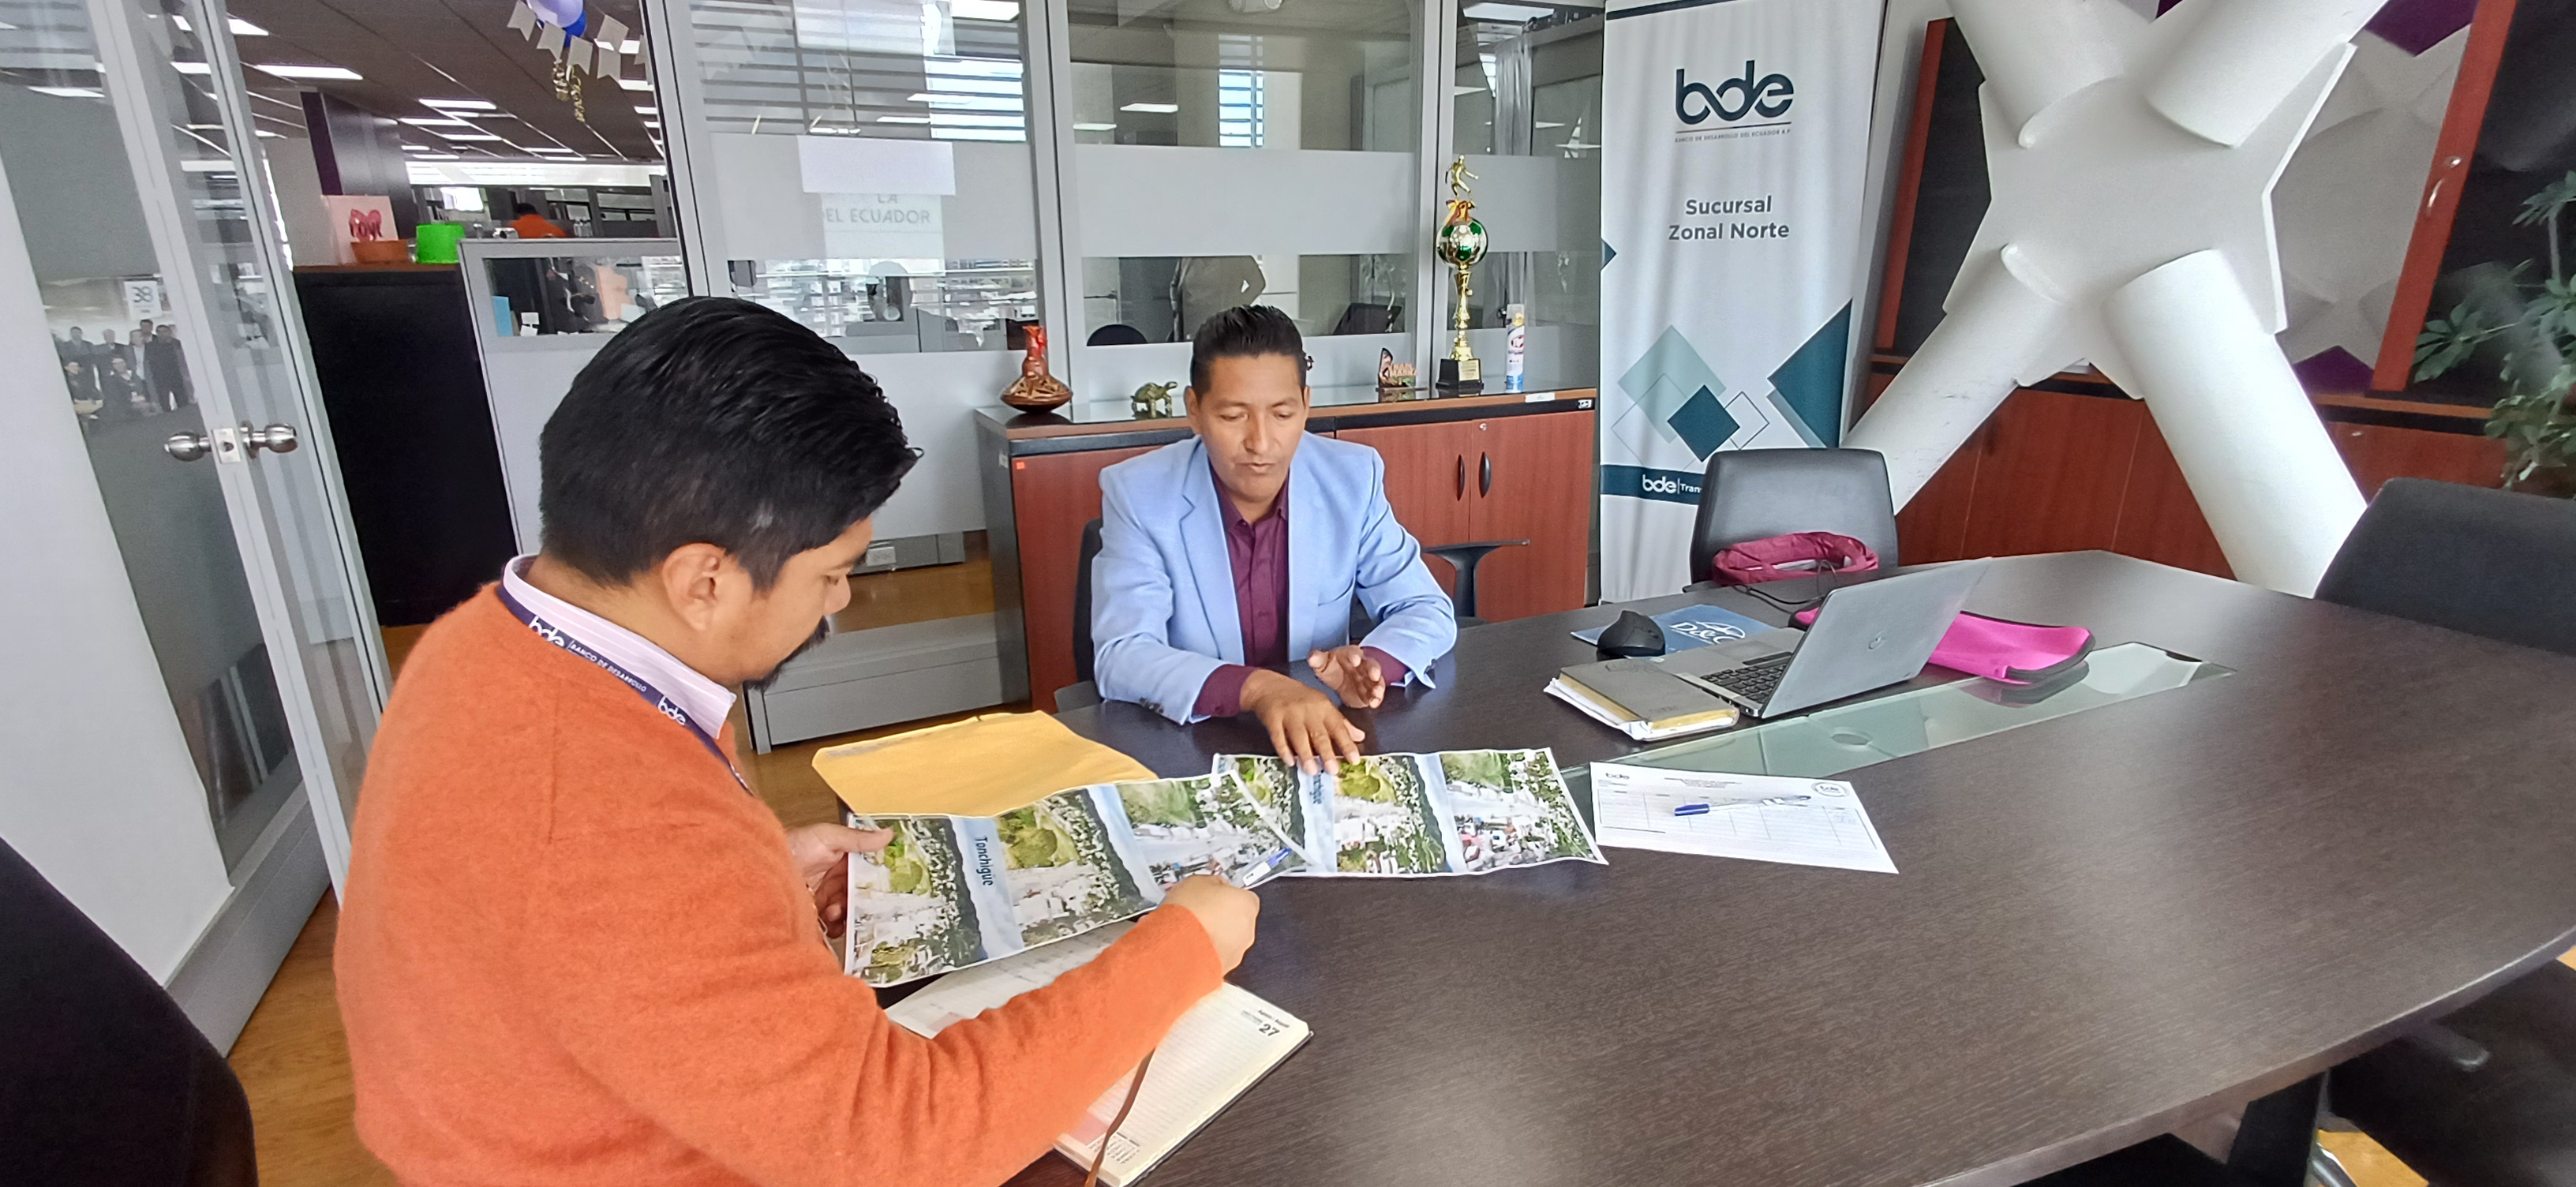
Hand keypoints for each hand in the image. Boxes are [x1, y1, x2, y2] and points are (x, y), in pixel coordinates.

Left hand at [785, 823, 890, 937]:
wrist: (762, 869)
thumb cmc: (791, 847)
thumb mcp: (827, 836)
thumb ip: (858, 839)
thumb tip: (887, 835)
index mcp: (841, 859)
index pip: (868, 871)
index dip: (879, 878)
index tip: (890, 884)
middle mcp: (835, 880)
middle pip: (861, 895)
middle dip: (866, 901)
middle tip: (868, 903)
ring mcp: (825, 898)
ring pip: (850, 911)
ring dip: (849, 913)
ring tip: (837, 909)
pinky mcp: (815, 915)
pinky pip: (834, 925)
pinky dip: (836, 925)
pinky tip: (830, 918)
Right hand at [1159, 875, 1258, 973]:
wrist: (1177, 948)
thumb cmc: (1189, 916)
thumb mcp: (1197, 881)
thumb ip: (1212, 883)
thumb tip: (1212, 885)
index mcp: (1247, 903)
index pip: (1242, 896)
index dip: (1225, 895)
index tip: (1212, 895)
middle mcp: (1247, 929)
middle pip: (1236, 919)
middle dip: (1220, 916)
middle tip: (1199, 912)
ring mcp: (1237, 951)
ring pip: (1227, 940)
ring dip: (1212, 935)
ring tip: (1190, 930)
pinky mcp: (1224, 967)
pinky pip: (1216, 955)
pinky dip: (1205, 951)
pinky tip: (1188, 945)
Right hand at [1241, 669, 1364, 774]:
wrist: (1270, 686)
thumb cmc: (1300, 699)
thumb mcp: (1323, 705)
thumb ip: (1341, 722)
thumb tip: (1360, 737)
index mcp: (1324, 707)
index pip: (1338, 727)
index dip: (1347, 744)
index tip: (1354, 760)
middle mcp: (1308, 710)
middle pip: (1319, 733)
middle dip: (1327, 752)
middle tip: (1333, 770)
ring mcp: (1289, 713)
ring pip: (1299, 736)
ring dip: (1305, 754)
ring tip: (1312, 771)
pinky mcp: (1273, 718)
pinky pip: (1278, 736)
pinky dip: (1283, 749)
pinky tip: (1289, 762)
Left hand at [1307, 645, 1386, 708]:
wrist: (1338, 681)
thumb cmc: (1331, 667)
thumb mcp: (1322, 663)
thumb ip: (1317, 659)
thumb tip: (1312, 658)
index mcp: (1350, 655)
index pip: (1354, 652)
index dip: (1355, 655)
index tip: (1355, 660)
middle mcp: (1362, 665)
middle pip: (1371, 665)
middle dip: (1373, 670)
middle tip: (1374, 675)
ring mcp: (1368, 679)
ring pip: (1377, 681)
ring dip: (1378, 687)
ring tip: (1376, 693)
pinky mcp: (1370, 692)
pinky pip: (1376, 695)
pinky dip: (1376, 699)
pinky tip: (1373, 704)